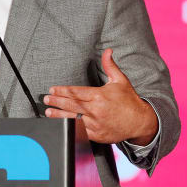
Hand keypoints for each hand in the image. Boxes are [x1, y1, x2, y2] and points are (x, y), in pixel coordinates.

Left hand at [43, 48, 157, 144]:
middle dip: (56, 101)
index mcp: (99, 96)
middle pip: (71, 105)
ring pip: (73, 118)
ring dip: (58, 115)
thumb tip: (108, 51)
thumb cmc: (129, 101)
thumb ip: (110, 66)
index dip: (62, 91)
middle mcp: (96, 110)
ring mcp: (96, 124)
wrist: (141, 122)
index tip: (52, 89)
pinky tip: (61, 125)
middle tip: (46, 99)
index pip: (76, 92)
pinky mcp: (97, 135)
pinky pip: (80, 132)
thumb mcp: (120, 80)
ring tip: (48, 112)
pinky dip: (69, 128)